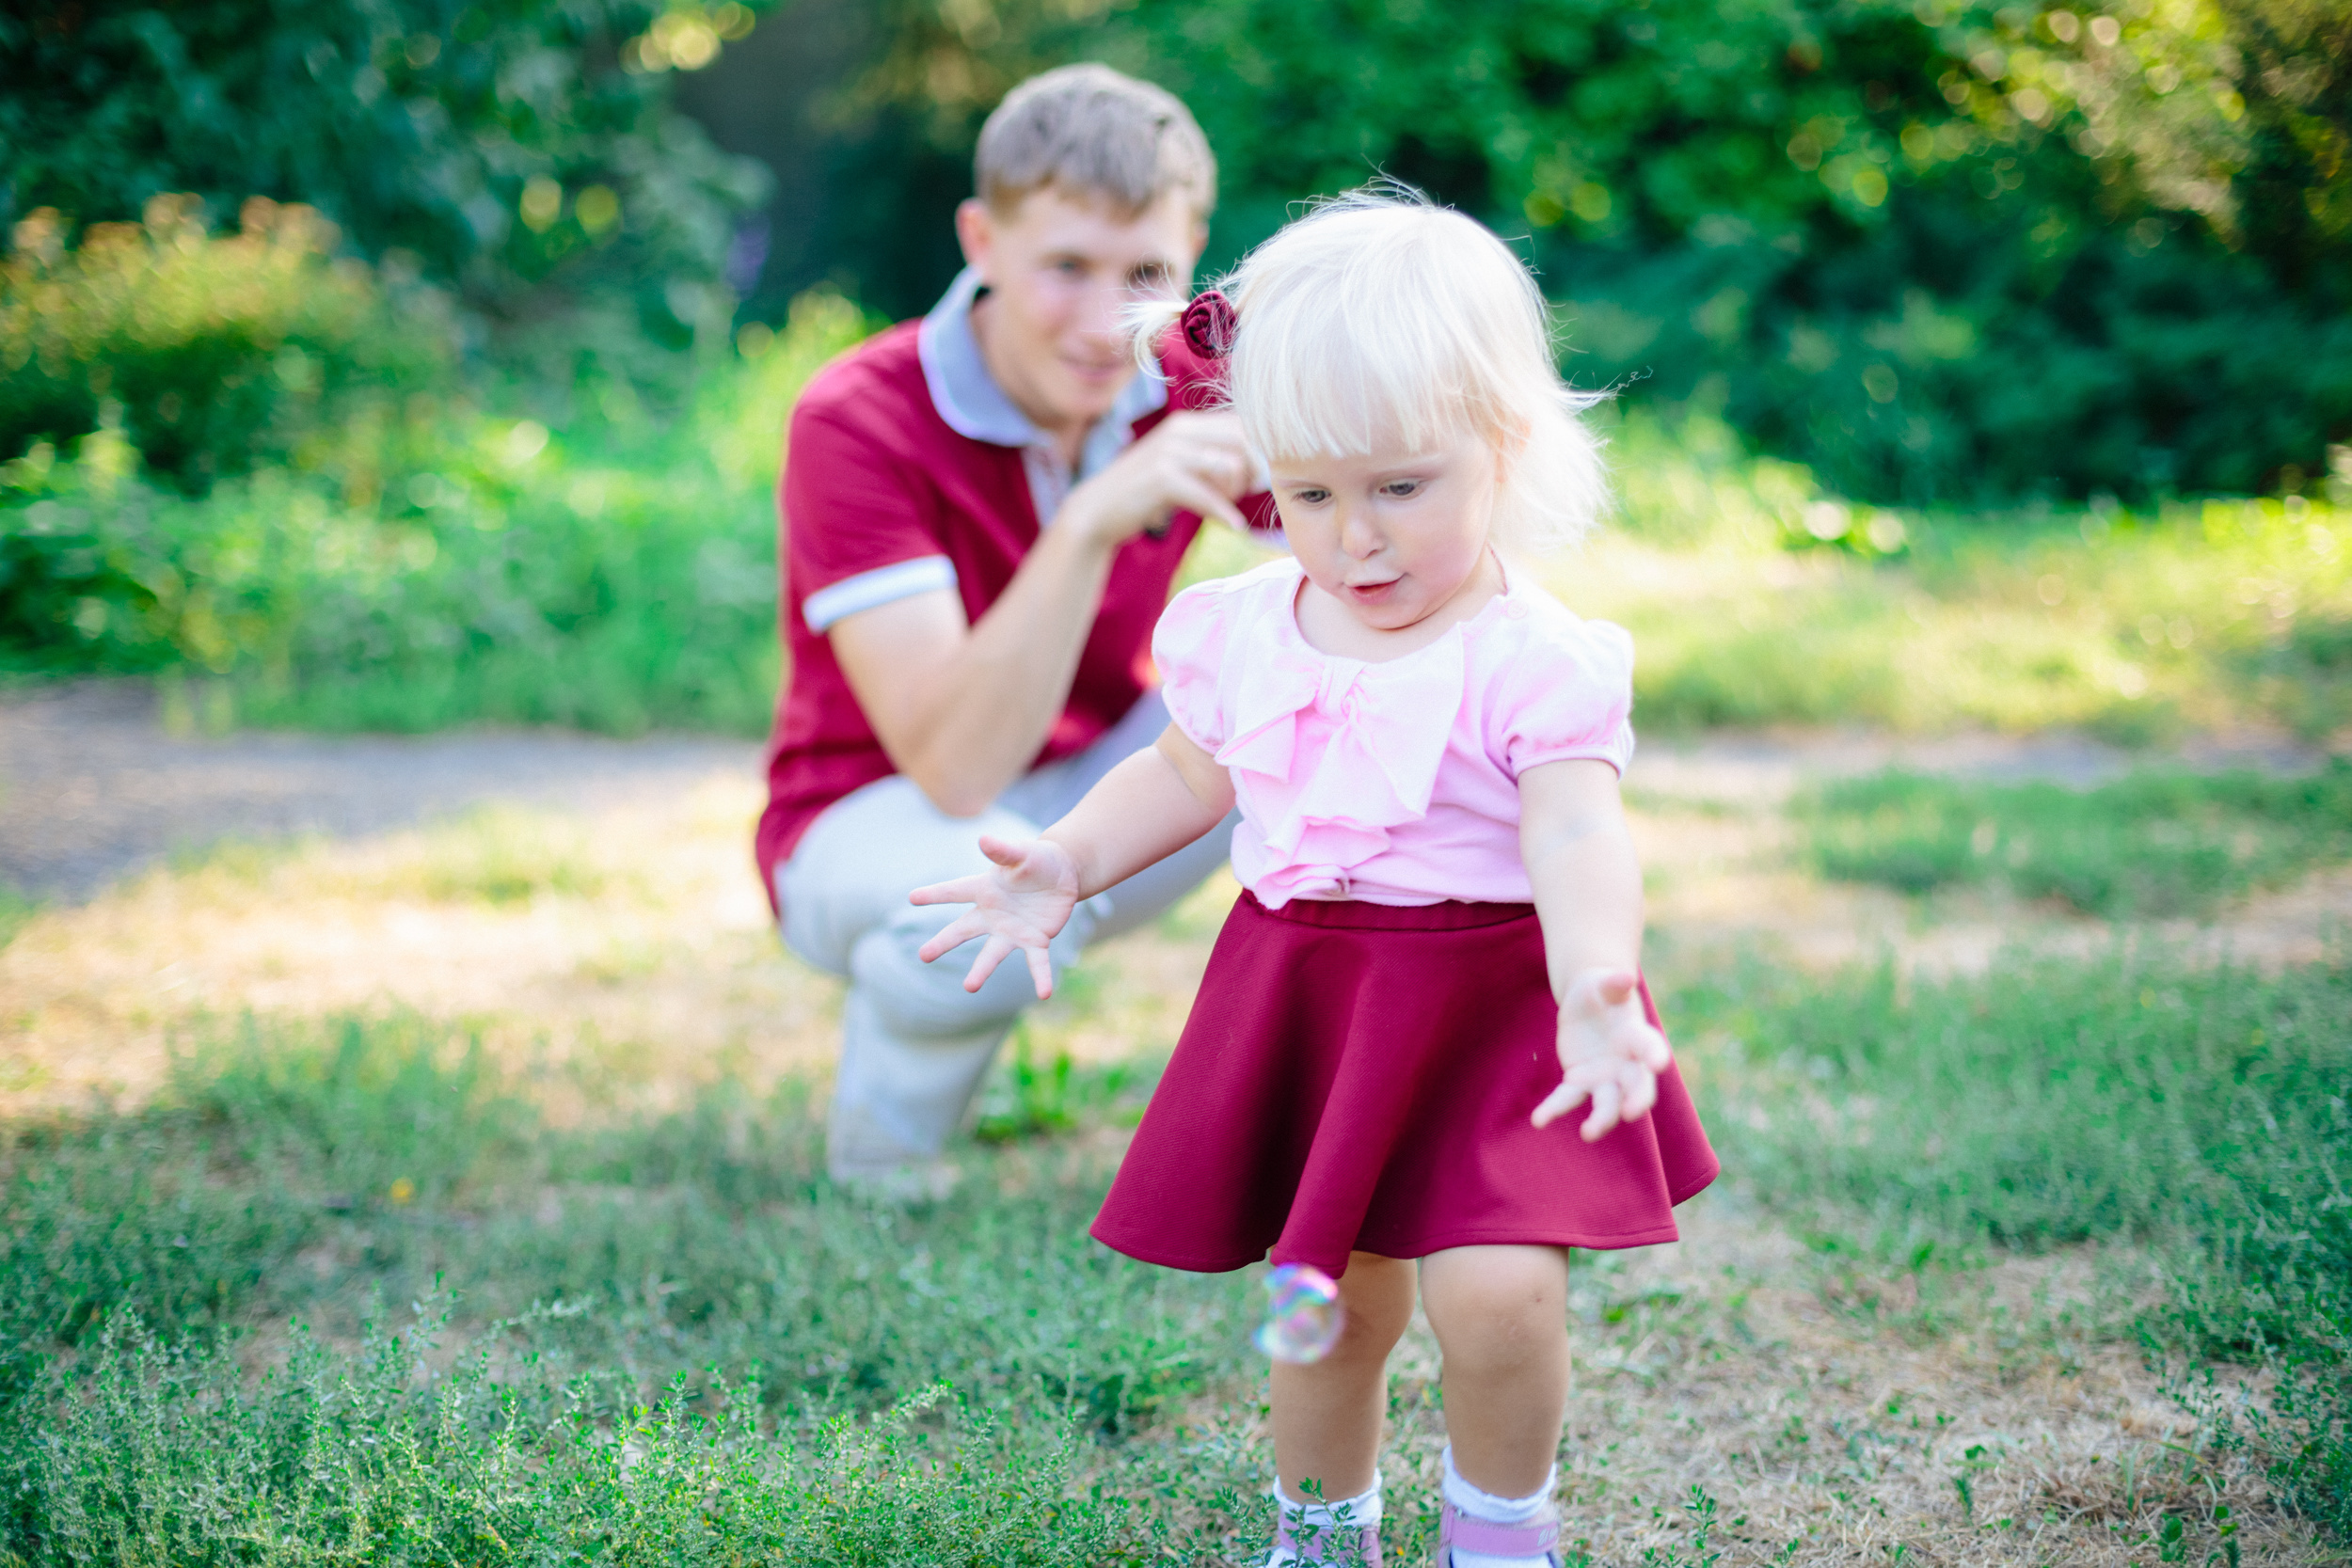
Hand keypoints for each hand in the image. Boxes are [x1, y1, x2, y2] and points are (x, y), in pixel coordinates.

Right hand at [909, 835, 1080, 998]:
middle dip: (943, 943)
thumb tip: (983, 839)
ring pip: (992, 954)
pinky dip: (1041, 977)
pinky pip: (1037, 962)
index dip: (935, 894)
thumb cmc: (1036, 860)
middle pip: (963, 930)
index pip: (955, 891)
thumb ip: (1003, 850)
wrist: (1063, 875)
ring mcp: (1012, 930)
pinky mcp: (1035, 941)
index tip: (912, 898)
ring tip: (969, 988)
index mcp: (985, 889)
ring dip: (981, 971)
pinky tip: (1044, 993)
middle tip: (923, 956)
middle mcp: (993, 914)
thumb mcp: (1022, 853)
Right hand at [1062, 411, 1255, 546]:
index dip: (1259, 450)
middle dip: (1254, 469)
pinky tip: (1233, 525)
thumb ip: (1210, 459)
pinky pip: (1209, 495)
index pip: (1240, 423)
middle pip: (1241, 440)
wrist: (1098, 510)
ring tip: (1226, 507)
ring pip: (1229, 466)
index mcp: (1186, 424)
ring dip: (1235, 492)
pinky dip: (1224, 513)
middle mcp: (1179, 430)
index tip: (1256, 477)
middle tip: (1248, 492)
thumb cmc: (1145, 492)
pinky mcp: (1162, 479)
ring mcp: (1169, 452)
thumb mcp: (1179, 467)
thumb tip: (1258, 467)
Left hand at [1532, 969, 1673, 1141]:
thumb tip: (1627, 976)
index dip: (1655, 1055)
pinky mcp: (1579, 1082)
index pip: (1650, 1048)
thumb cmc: (1600, 989)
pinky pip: (1567, 1099)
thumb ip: (1613, 983)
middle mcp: (1627, 1064)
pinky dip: (1554, 1110)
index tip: (1658, 1064)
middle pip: (1636, 1086)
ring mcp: (1604, 1078)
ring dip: (1600, 1120)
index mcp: (1638, 1037)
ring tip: (1588, 1133)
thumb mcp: (1602, 982)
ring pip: (1606, 1104)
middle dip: (1636, 1100)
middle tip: (1630, 1113)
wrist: (1587, 1003)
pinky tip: (1538, 1120)